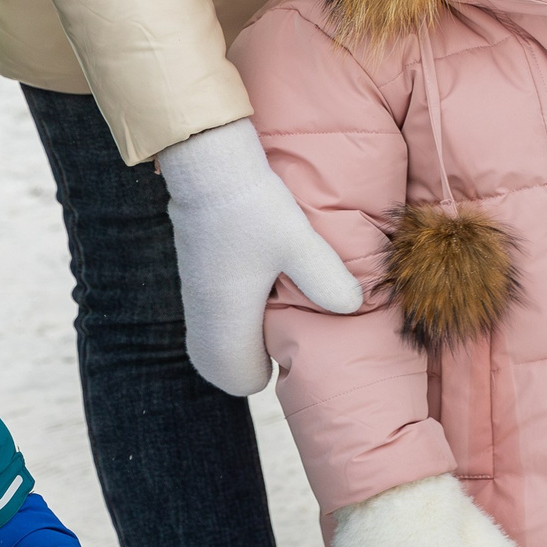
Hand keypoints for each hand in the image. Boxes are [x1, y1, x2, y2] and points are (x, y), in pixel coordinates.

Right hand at [154, 118, 362, 395]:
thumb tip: (352, 307)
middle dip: (244, 364)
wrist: (210, 169)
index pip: (237, 377)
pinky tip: (253, 297)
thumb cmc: (254, 208)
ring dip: (234, 342)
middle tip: (278, 348)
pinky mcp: (193, 274)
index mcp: (227, 318)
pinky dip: (225, 322)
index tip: (287, 356)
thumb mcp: (299, 244)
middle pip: (215, 365)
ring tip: (269, 324)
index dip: (262, 375)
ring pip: (207, 341)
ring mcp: (194, 295)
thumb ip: (325, 279)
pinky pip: (205, 318)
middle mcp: (204, 314)